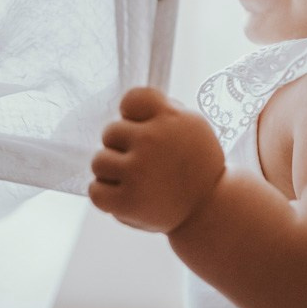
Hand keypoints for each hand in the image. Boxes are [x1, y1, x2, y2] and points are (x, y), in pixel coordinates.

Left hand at [88, 87, 224, 232]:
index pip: (133, 98)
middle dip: (120, 147)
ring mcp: (138, 171)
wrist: (211, 208)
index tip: (139, 127)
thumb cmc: (197, 166)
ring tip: (132, 180)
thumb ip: (162, 114)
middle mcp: (152, 140)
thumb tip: (127, 110)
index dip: (129, 112)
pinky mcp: (128, 201)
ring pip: (99, 161)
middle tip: (140, 162)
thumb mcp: (192, 127)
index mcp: (169, 118)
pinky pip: (95, 191)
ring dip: (111, 172)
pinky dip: (105, 195)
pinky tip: (124, 195)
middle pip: (110, 132)